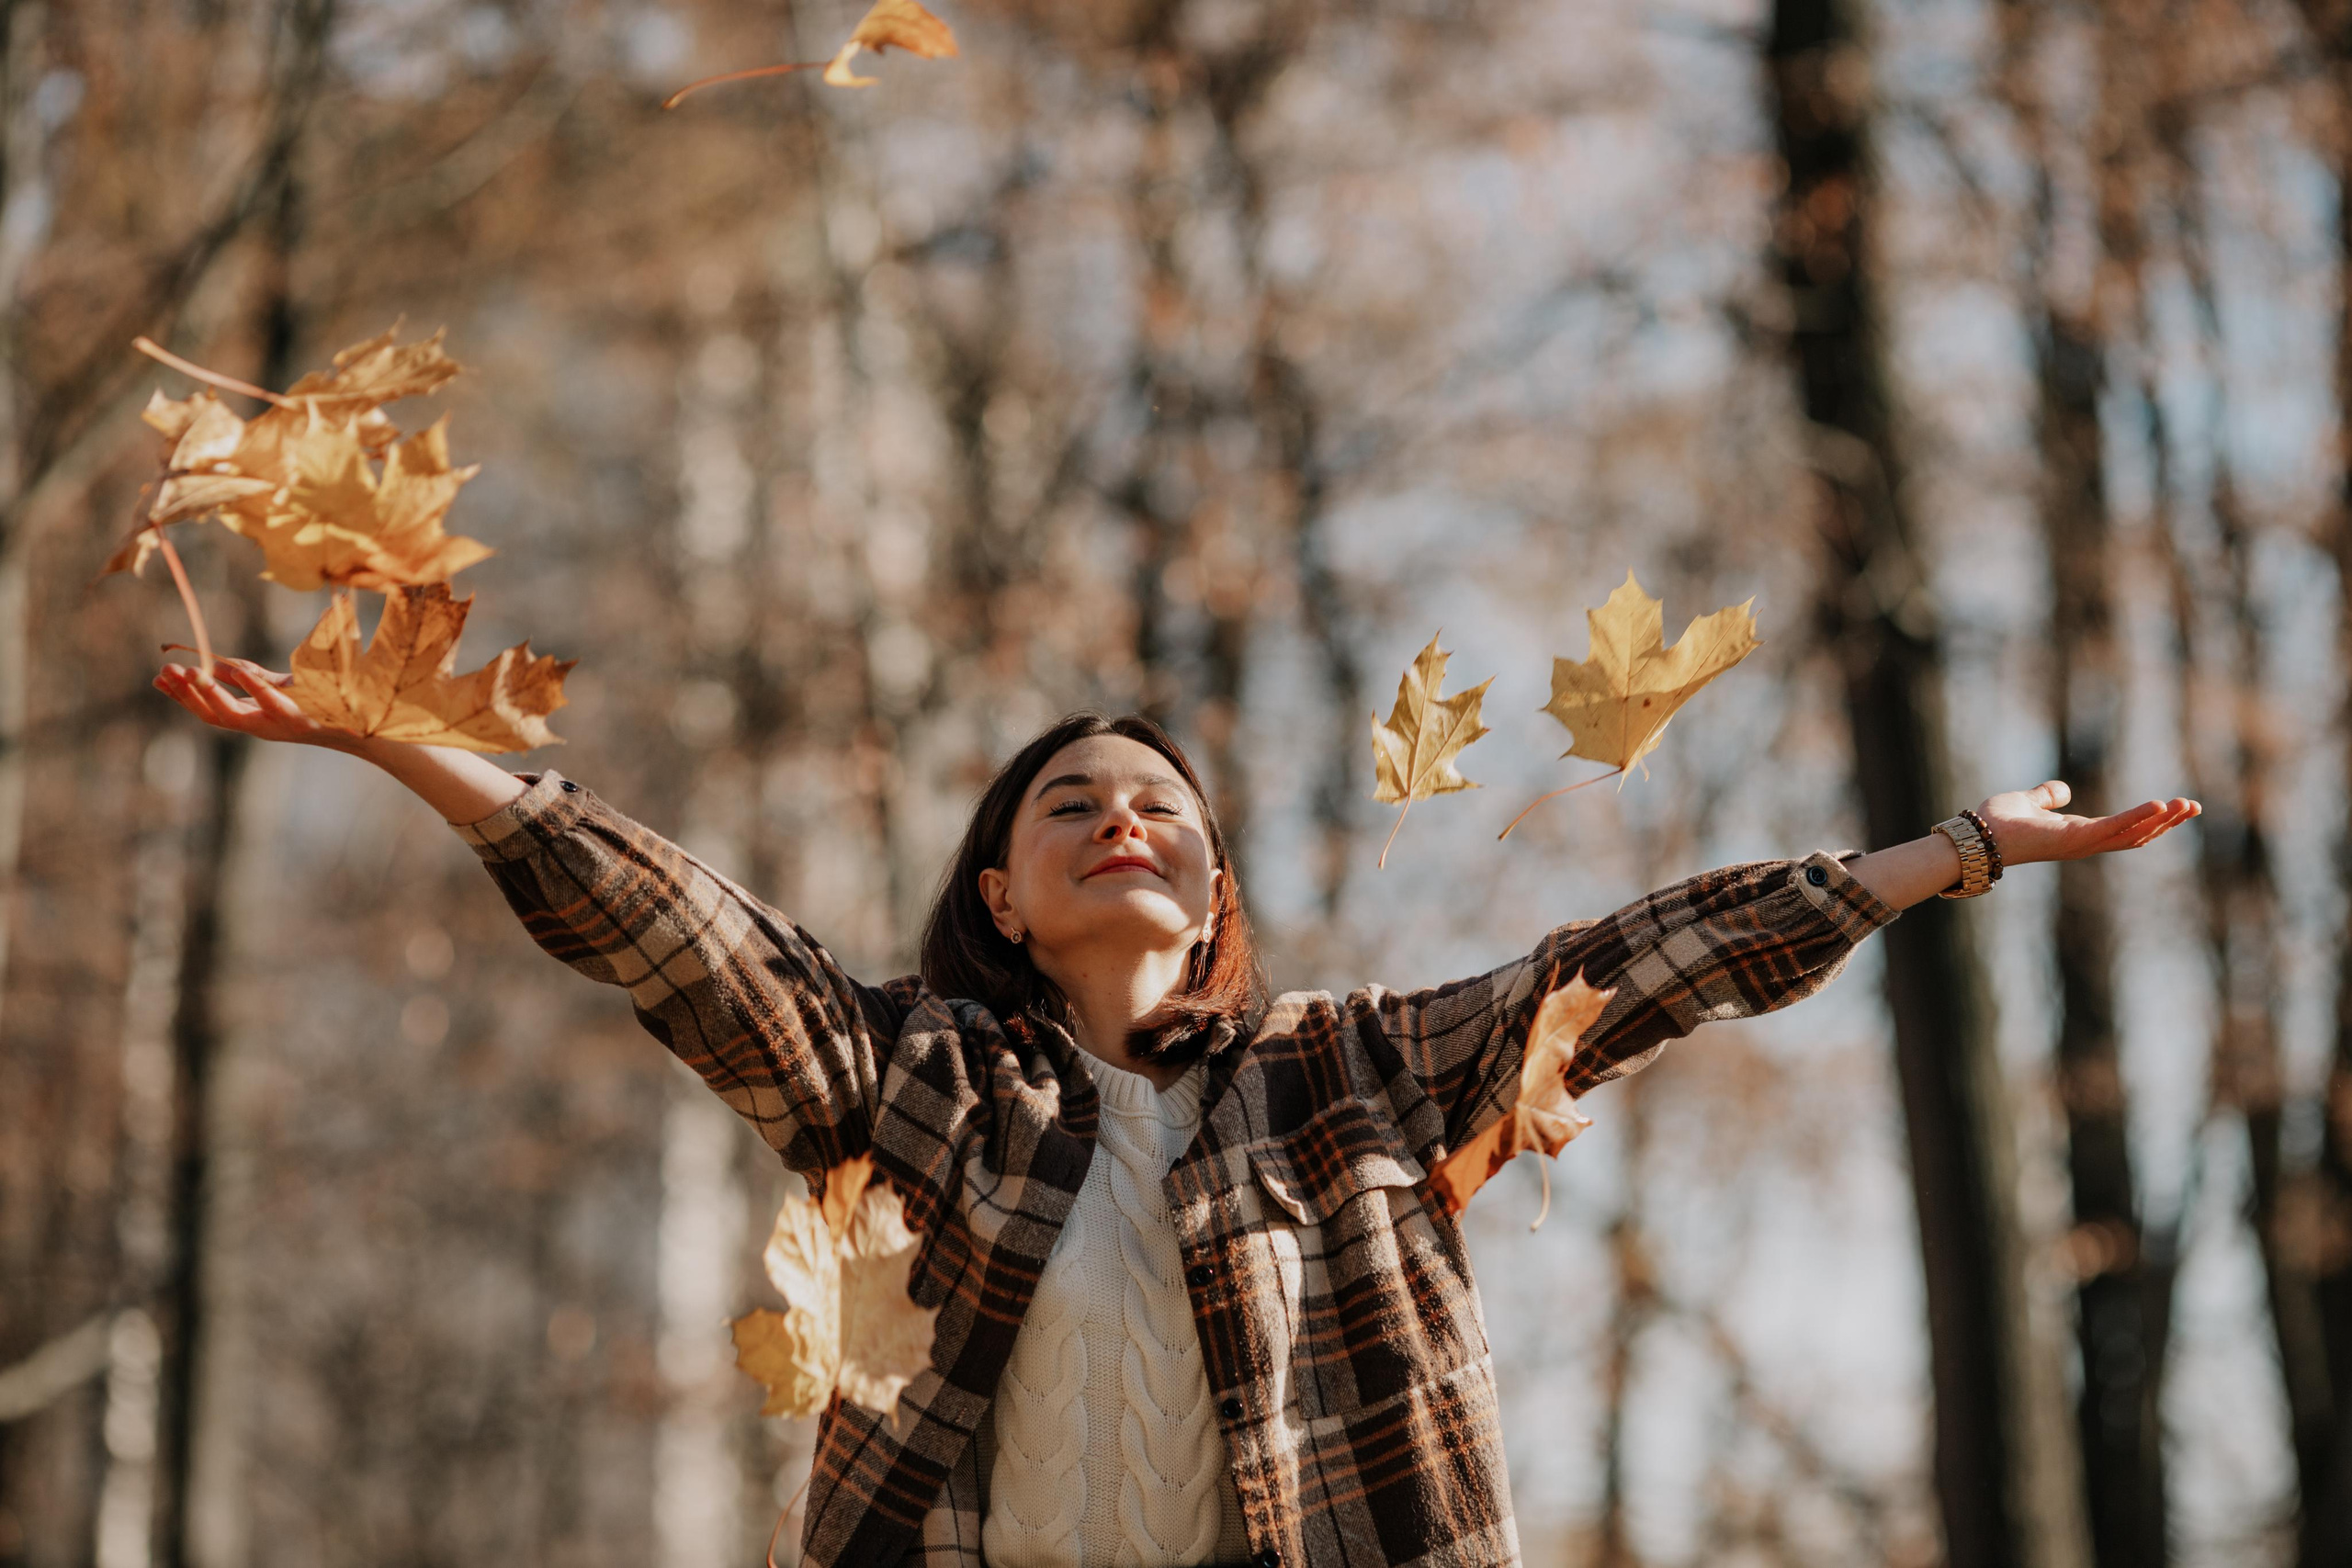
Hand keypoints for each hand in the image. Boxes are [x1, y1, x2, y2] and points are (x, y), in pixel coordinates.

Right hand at [152, 659, 366, 752]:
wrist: (366, 721)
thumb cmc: (323, 702)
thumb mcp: (280, 687)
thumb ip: (250, 677)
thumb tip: (217, 663)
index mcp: (255, 718)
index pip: (209, 710)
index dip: (182, 697)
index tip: (157, 678)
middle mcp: (262, 727)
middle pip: (213, 716)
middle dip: (186, 696)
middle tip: (163, 673)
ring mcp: (280, 725)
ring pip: (234, 715)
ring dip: (210, 693)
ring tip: (189, 672)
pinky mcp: (301, 719)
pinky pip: (272, 702)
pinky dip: (253, 686)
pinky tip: (237, 668)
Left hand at [1975, 780, 2199, 867]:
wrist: (1976, 836)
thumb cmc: (1997, 824)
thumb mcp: (2029, 803)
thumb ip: (2046, 797)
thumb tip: (2063, 790)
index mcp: (2078, 834)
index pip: (2124, 829)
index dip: (2150, 820)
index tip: (2174, 807)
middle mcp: (2085, 843)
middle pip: (2137, 836)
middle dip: (2167, 823)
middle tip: (2194, 807)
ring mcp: (2082, 843)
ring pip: (2133, 834)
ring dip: (2162, 821)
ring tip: (2187, 805)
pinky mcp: (2075, 839)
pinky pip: (2114, 828)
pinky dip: (2137, 817)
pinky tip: (2159, 806)